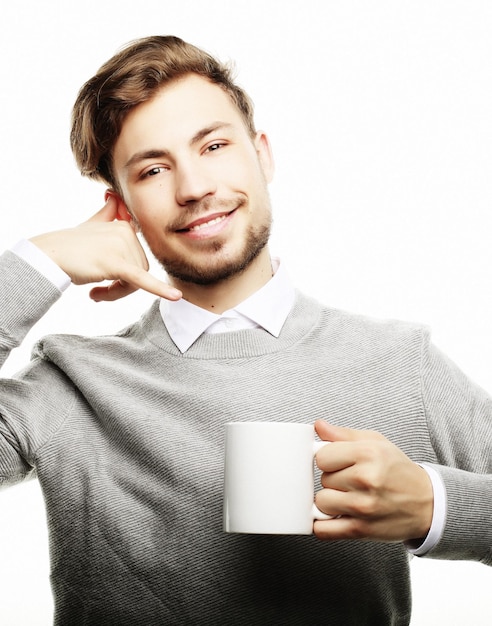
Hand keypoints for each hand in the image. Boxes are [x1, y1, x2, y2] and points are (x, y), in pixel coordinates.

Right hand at [30, 196, 181, 302]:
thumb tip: (113, 194)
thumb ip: (107, 214)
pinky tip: (175, 297)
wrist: (47, 256)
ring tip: (95, 293)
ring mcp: (121, 246)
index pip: (138, 259)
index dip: (126, 275)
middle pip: (139, 272)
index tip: (106, 283)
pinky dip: (160, 290)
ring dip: (116, 294)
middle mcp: (125, 233)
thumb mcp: (91, 225)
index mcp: (125, 227)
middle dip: (120, 288)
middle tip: (98, 293)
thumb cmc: (68, 246)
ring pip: (134, 283)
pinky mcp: (116, 263)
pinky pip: (141, 280)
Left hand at [313, 420, 433, 542]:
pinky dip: (324, 525)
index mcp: (367, 454)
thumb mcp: (376, 443)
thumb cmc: (398, 470)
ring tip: (348, 497)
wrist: (427, 503)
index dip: (329, 459)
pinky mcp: (361, 530)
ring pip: (321, 502)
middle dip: (334, 479)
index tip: (340, 462)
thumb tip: (318, 426)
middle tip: (352, 481)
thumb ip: (343, 434)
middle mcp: (365, 480)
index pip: (322, 456)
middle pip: (323, 479)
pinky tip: (337, 516)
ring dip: (331, 501)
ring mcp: (363, 507)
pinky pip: (323, 530)